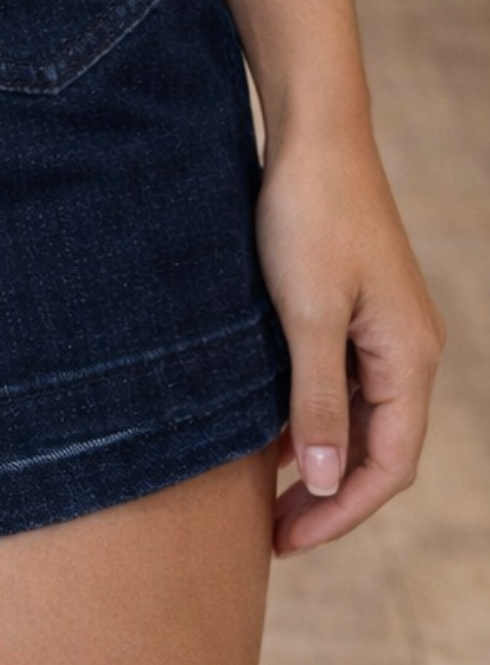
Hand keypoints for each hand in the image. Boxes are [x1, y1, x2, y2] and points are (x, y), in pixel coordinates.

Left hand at [256, 118, 447, 556]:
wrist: (313, 138)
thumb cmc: (308, 218)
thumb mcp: (306, 315)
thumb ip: (318, 398)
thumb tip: (328, 480)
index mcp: (410, 357)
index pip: (388, 464)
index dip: (341, 510)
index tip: (288, 540)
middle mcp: (409, 350)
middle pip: (377, 447)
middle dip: (329, 496)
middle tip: (273, 534)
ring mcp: (383, 327)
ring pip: (359, 417)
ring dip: (319, 459)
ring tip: (268, 497)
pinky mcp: (355, 307)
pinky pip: (342, 382)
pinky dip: (311, 415)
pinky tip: (271, 434)